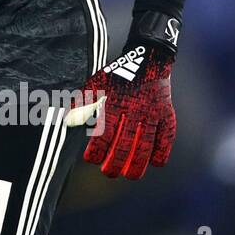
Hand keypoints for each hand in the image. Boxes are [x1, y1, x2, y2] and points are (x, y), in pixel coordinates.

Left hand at [76, 13, 179, 178]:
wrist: (148, 59)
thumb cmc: (117, 75)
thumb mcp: (95, 84)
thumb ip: (82, 103)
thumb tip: (67, 121)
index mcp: (114, 102)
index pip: (104, 133)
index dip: (97, 150)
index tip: (90, 160)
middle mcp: (134, 109)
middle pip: (125, 143)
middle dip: (116, 162)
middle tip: (108, 173)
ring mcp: (153, 113)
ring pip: (146, 144)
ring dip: (138, 163)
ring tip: (130, 176)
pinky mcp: (167, 114)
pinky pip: (166, 137)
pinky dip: (162, 151)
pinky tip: (155, 163)